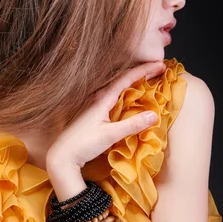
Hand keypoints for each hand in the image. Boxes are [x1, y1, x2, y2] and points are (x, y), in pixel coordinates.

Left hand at [46, 60, 165, 170]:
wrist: (61, 156)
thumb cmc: (83, 145)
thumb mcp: (110, 135)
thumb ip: (132, 125)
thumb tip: (154, 115)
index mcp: (101, 98)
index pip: (126, 78)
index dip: (144, 70)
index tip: (161, 64)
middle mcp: (96, 97)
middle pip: (121, 78)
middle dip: (141, 72)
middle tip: (157, 69)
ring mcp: (91, 103)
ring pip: (115, 86)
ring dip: (132, 81)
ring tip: (146, 79)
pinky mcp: (89, 112)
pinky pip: (110, 95)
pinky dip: (123, 91)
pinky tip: (126, 96)